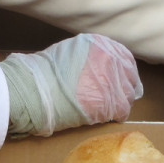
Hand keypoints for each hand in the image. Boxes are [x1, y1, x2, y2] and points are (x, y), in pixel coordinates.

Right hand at [0, 34, 142, 137]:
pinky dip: (119, 115)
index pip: (123, 57)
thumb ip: (85, 59)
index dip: (122, 72)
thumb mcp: (67, 53)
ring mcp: (112, 79)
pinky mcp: (112, 101)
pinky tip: (113, 118)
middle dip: (125, 87)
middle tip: (119, 98)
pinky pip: (123, 109)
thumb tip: (93, 70)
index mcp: (99, 44)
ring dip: (122, 102)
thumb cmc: (43, 75)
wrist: (35, 91)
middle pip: (129, 75)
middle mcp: (110, 58)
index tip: (120, 81)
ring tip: (113, 109)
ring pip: (128, 93)